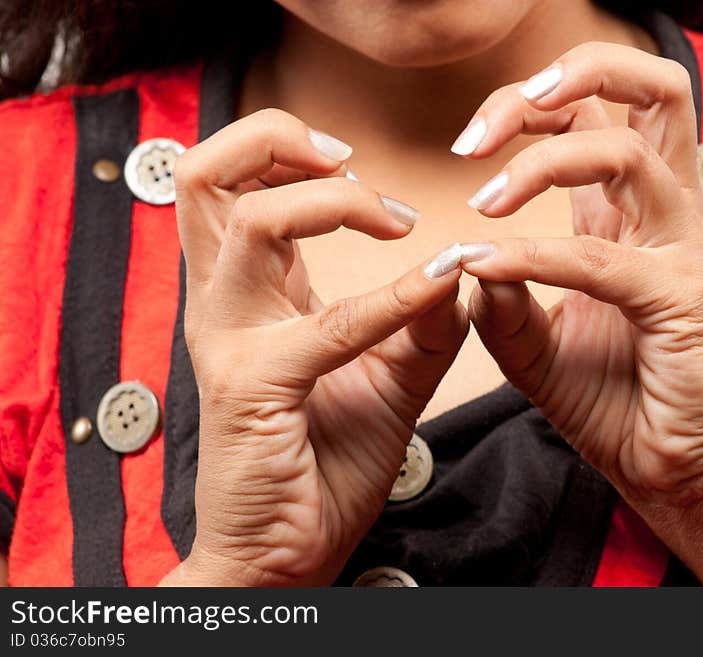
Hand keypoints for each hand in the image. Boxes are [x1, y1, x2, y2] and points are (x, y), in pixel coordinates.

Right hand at [162, 110, 467, 585]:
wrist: (282, 554)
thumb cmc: (323, 463)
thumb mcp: (386, 377)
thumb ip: (420, 321)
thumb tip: (462, 265)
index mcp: (248, 293)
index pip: (235, 184)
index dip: (295, 150)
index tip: (373, 180)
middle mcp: (225, 303)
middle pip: (207, 173)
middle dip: (275, 135)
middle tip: (346, 156)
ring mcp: (229, 341)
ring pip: (246, 218)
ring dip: (329, 197)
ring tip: (386, 213)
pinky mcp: (251, 386)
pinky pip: (327, 321)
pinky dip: (391, 298)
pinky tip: (437, 287)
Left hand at [452, 43, 702, 586]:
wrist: (672, 472)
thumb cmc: (613, 403)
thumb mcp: (534, 349)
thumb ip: (501, 304)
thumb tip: (466, 256)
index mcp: (628, 216)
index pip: (595, 115)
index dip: (531, 103)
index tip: (468, 140)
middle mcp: (662, 217)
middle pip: (646, 89)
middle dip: (564, 78)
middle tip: (483, 129)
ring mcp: (682, 252)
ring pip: (627, 152)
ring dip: (542, 162)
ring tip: (483, 202)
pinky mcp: (684, 301)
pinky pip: (604, 259)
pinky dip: (537, 256)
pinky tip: (488, 265)